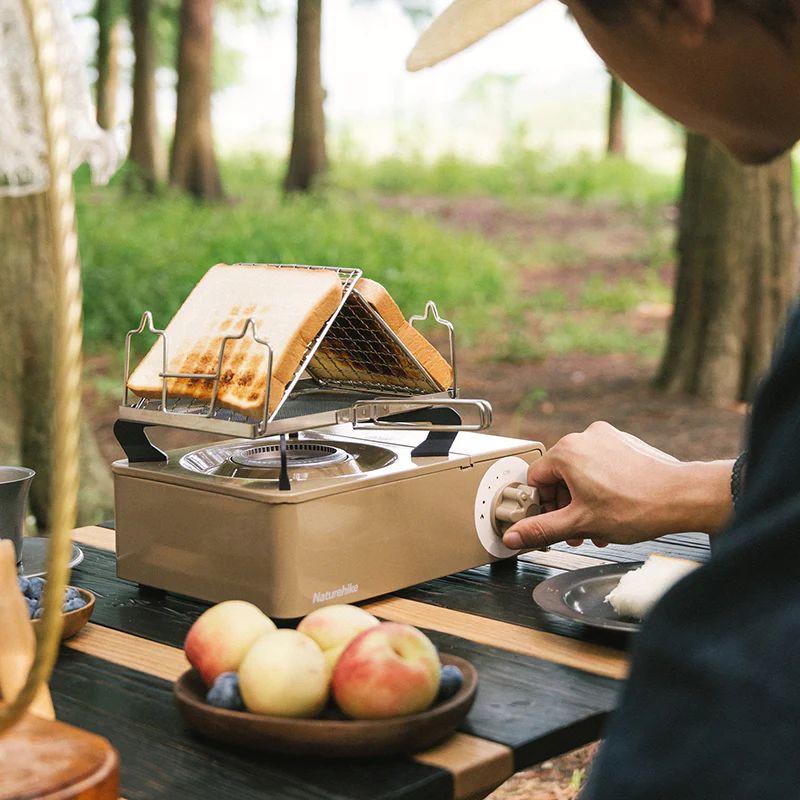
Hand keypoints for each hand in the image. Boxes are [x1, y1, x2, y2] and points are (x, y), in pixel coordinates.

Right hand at [502, 421, 733, 550]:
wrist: (682, 498)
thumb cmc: (635, 507)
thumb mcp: (579, 524)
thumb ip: (541, 529)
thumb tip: (513, 537)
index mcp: (567, 452)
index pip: (535, 479)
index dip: (541, 506)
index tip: (551, 522)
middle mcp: (585, 437)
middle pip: (558, 475)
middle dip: (564, 506)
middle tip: (576, 530)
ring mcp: (607, 437)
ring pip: (580, 472)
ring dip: (582, 500)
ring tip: (597, 525)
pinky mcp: (625, 443)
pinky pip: (600, 464)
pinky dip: (600, 486)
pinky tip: (613, 509)